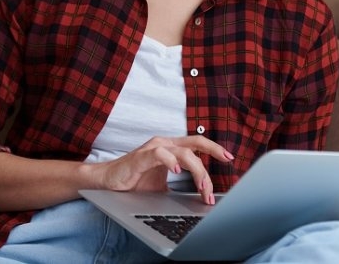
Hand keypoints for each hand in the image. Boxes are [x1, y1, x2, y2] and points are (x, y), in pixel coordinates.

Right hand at [92, 135, 234, 204]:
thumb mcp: (164, 184)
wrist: (108, 182)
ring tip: (202, 187)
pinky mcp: (142, 157)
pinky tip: (176, 172)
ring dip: (197, 171)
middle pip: (196, 144)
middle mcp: (165, 144)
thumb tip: (201, 196)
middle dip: (213, 155)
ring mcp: (154, 148)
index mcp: (172, 148)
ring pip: (184, 152)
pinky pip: (160, 155)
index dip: (215, 148)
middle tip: (225, 167)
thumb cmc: (135, 182)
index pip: (198, 143)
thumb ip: (180, 185)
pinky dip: (171, 162)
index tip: (230, 158)